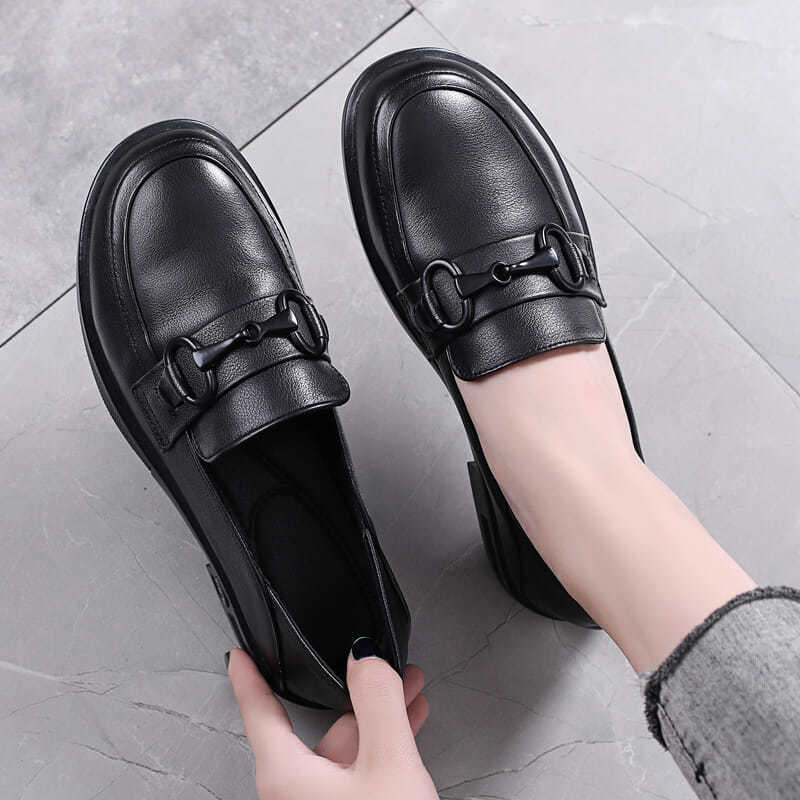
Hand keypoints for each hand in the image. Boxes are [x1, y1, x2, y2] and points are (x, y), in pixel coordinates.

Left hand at [227, 641, 437, 799]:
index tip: (239, 655)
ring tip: (408, 689)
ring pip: (346, 749)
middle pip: (320, 727)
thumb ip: (375, 700)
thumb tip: (364, 656)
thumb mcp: (388, 764)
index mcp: (287, 777)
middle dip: (356, 691)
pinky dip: (383, 744)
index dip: (249, 678)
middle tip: (377, 662)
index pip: (259, 713)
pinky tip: (408, 726)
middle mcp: (297, 795)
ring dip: (378, 716)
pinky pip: (359, 771)